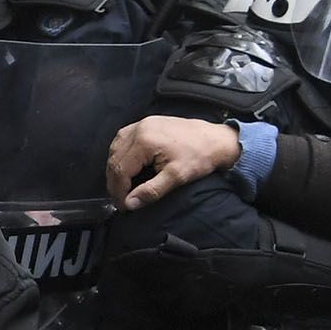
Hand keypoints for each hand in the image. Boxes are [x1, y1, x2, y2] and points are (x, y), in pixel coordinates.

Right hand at [105, 115, 240, 210]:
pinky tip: (127, 167)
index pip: (120, 170)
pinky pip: (123, 140)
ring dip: (116, 169)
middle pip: (114, 159)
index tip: (124, 206)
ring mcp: (142, 123)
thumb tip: (130, 203)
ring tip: (123, 187)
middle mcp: (139, 128)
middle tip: (122, 200)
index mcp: (144, 141)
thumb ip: (151, 191)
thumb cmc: (200, 156)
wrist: (216, 140)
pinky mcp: (146, 123)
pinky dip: (121, 155)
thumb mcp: (176, 177)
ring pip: (115, 149)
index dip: (119, 191)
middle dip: (115, 182)